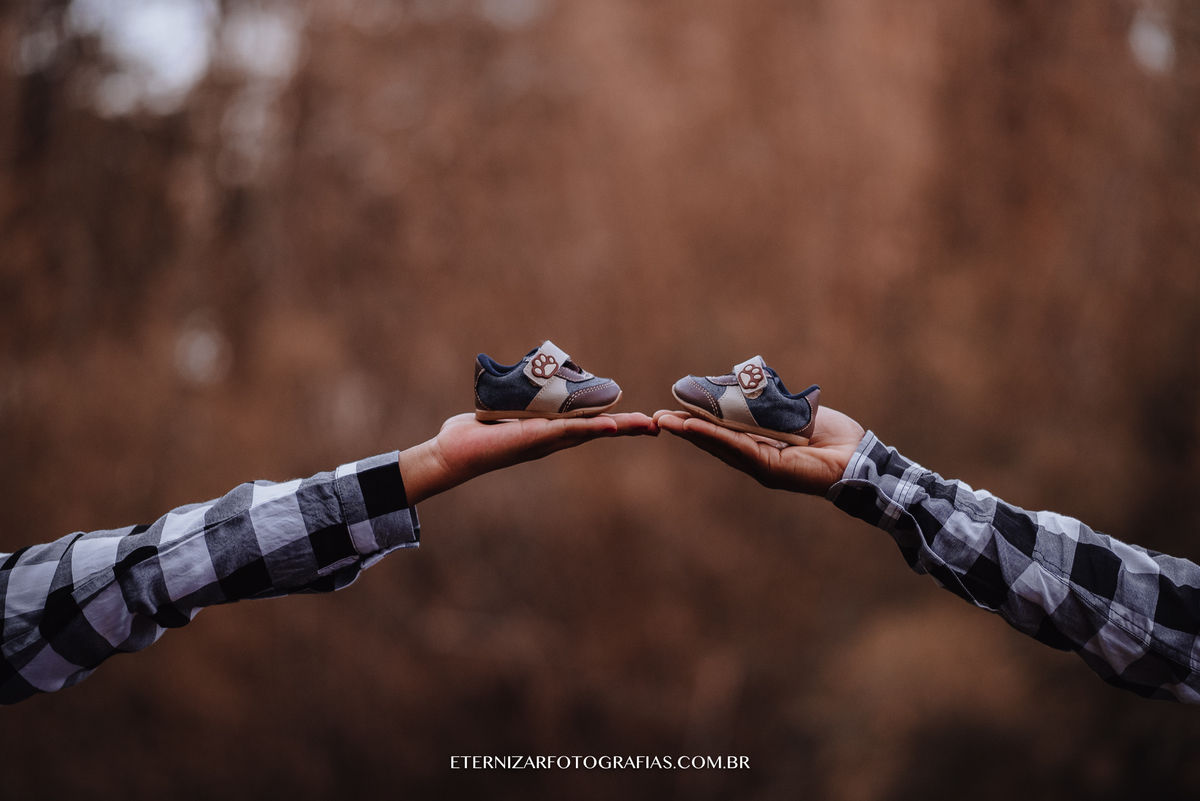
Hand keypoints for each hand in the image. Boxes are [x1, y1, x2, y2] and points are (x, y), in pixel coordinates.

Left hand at [399, 413, 658, 502]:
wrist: (454, 452)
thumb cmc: (475, 433)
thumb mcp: (503, 408)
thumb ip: (513, 396)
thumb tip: (511, 377)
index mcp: (551, 431)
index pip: (590, 424)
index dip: (616, 421)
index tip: (642, 419)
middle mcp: (554, 439)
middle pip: (599, 430)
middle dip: (629, 428)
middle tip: (658, 425)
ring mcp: (547, 440)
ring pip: (591, 431)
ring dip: (620, 428)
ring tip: (648, 426)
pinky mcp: (535, 438)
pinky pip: (568, 431)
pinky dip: (590, 428)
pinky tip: (610, 426)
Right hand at [653, 407, 864, 495]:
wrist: (857, 457)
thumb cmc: (831, 435)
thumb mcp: (790, 412)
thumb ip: (765, 406)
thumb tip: (741, 388)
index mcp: (759, 445)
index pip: (721, 431)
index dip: (697, 420)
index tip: (674, 409)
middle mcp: (755, 458)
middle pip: (713, 440)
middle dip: (684, 428)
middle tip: (655, 418)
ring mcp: (760, 465)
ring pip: (719, 444)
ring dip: (692, 432)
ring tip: (666, 421)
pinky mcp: (769, 468)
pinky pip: (736, 447)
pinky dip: (713, 436)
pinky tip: (694, 427)